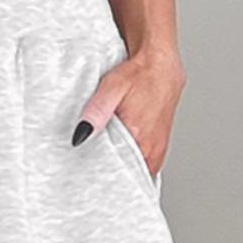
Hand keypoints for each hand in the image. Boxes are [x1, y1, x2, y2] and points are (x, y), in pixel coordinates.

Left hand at [72, 44, 185, 177]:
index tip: (87, 179)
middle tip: (92, 173)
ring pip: (136, 170)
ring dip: (122, 168)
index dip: (100, 177)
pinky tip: (121, 154)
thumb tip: (80, 134)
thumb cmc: (140, 73)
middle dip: (109, 175)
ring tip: (106, 162)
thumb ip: (96, 112)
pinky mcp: (160, 145)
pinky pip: (145, 164)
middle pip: (126, 174)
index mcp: (139, 137)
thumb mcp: (112, 87)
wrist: (162, 64)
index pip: (116, 172)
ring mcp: (157, 149)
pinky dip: (132, 162)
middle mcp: (151, 147)